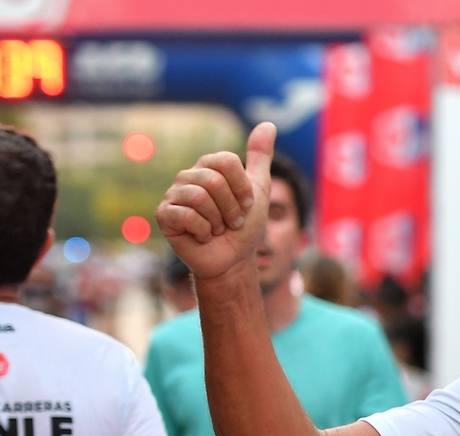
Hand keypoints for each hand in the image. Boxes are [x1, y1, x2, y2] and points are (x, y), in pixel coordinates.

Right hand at [156, 122, 276, 281]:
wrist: (232, 260)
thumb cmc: (244, 227)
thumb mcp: (258, 190)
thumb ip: (260, 158)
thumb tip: (268, 124)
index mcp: (208, 167)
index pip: (227, 161)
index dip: (242, 188)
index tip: (246, 205)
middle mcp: (188, 176)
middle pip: (214, 180)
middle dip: (232, 209)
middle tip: (231, 222)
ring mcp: (173, 195)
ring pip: (200, 197)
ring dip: (218, 221)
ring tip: (217, 229)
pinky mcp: (164, 215)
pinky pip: (186, 215)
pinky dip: (203, 230)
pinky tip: (202, 236)